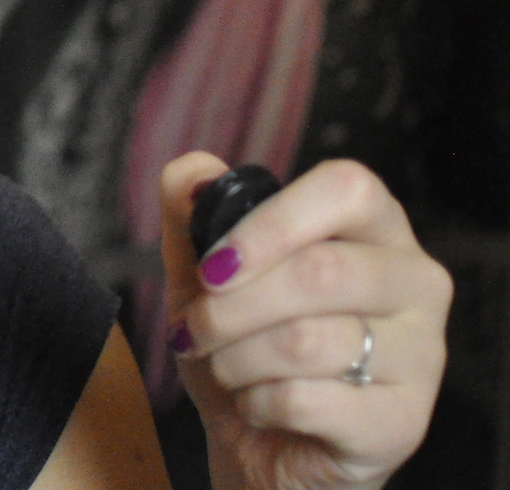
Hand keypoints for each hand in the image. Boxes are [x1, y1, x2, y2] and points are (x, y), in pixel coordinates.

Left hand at [158, 153, 450, 489]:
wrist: (259, 442)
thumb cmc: (243, 345)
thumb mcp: (203, 276)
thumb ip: (193, 215)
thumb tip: (192, 171)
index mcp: (375, 229)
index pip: (348, 188)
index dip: (273, 223)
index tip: (215, 264)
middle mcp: (416, 282)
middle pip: (321, 270)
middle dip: (230, 306)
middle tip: (195, 328)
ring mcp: (422, 354)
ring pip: (308, 340)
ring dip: (235, 358)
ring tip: (223, 366)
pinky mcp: (404, 421)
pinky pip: (309, 399)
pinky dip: (257, 402)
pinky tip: (257, 404)